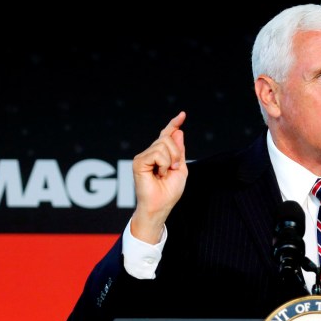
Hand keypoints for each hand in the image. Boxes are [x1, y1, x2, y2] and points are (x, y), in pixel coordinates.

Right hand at [130, 111, 188, 243]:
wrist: (160, 206)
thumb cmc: (169, 192)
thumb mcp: (180, 168)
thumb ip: (179, 151)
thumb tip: (178, 131)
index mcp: (160, 155)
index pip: (166, 136)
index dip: (174, 124)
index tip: (182, 115)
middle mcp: (150, 154)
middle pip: (167, 138)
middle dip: (176, 153)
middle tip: (173, 169)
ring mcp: (143, 157)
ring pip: (163, 144)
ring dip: (170, 160)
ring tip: (165, 174)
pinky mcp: (138, 162)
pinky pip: (157, 153)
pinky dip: (163, 164)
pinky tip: (159, 174)